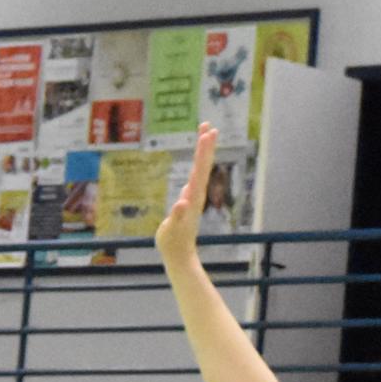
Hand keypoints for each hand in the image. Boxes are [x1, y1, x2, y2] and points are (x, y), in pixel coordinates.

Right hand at [153, 123, 217, 266]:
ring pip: (201, 171)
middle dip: (206, 145)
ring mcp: (194, 198)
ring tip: (205, 137)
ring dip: (203, 154)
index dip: (203, 151)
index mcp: (193, 197)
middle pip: (203, 165)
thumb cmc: (173, 243)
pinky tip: (197, 165)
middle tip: (209, 125)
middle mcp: (196, 194)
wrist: (180, 255)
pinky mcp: (189, 202)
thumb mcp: (172, 230)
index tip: (207, 133)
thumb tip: (182, 202)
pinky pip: (195, 180)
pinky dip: (197, 169)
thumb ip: (176, 216)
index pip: (200, 169)